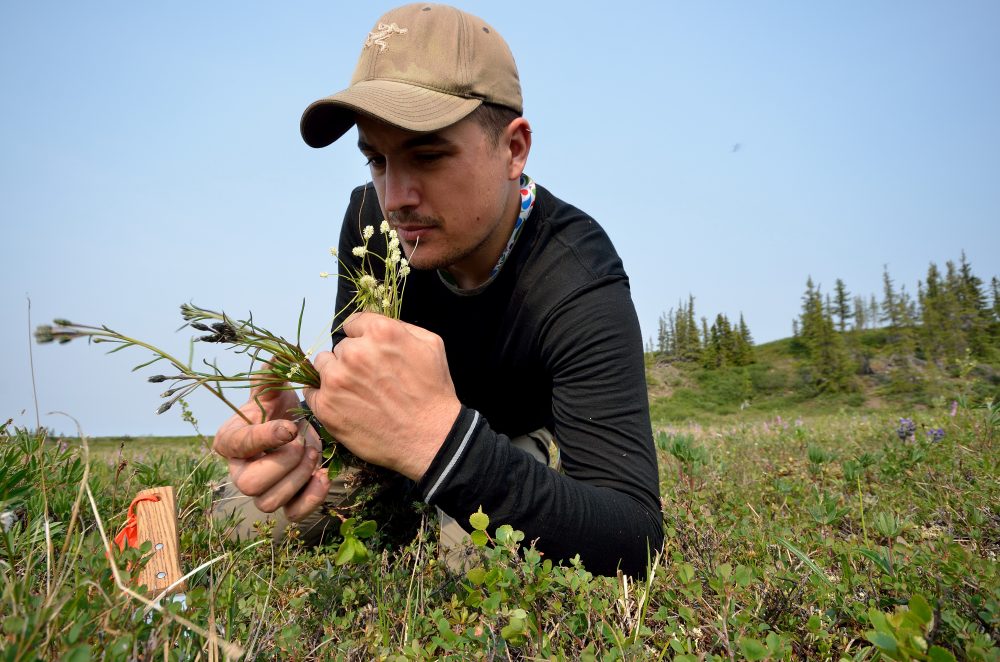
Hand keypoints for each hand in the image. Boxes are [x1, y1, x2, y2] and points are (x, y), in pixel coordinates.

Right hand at [213, 384, 329, 520]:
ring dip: (298, 478)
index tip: (290, 427)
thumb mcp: (273, 391)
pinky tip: (323, 476)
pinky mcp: (284, 502)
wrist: (294, 428)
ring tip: (314, 454)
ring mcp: (261, 491)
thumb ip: (272, 375)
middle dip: (283, 464)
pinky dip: (311, 499)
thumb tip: (279, 356)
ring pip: (270, 503)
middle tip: (304, 444)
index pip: (240, 446)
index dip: (265, 438)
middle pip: (250, 486)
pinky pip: (293, 514)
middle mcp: (239, 472)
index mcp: (230, 440)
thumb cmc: (278, 409)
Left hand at [303, 312, 460, 480]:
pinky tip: (344, 405)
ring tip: (357, 393)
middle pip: (340, 346)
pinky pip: (312, 391)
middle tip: (371, 379)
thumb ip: (401, 326)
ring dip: (336, 375)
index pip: (353, 324)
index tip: (371, 353)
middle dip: (353, 359)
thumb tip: (376, 321)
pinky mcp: (326, 406)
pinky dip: (324, 397)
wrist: (430, 437)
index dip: (363, 338)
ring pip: (323, 365)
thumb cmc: (433, 392)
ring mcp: (336, 379)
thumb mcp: (430, 345)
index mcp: (379, 332)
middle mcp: (354, 352)